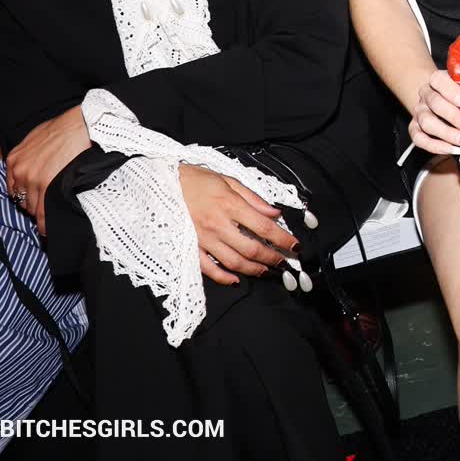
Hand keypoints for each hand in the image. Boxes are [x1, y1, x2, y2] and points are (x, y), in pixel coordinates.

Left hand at [5, 106, 91, 234]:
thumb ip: (28, 156)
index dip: (23, 195)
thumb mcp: (35, 139)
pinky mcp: (46, 186)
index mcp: (14, 160)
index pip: (12, 187)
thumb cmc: (62, 129)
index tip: (32, 199)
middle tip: (44, 206)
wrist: (79, 126)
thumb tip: (34, 167)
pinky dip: (44, 223)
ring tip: (50, 216)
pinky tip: (46, 230)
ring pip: (31, 207)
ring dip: (40, 212)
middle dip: (31, 204)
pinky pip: (41, 212)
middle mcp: (19, 171)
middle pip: (21, 199)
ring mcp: (31, 180)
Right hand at [180, 164, 299, 285]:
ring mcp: (203, 238)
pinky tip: (235, 280)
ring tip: (265, 271)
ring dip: (252, 269)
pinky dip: (222, 277)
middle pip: (251, 248)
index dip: (282, 239)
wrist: (164, 184)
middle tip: (284, 262)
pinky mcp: (190, 247)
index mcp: (230, 205)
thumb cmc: (197, 180)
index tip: (295, 246)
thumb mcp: (229, 181)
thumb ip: (254, 199)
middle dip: (272, 258)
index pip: (264, 227)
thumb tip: (275, 213)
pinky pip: (207, 268)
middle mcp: (218, 224)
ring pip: (233, 261)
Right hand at [408, 68, 459, 155]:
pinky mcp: (414, 128)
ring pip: (429, 124)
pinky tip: (456, 150)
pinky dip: (437, 147)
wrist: (438, 95)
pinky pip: (420, 139)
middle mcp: (425, 94)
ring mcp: (418, 112)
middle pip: (438, 107)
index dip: (459, 97)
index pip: (443, 83)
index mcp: (437, 78)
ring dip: (452, 136)